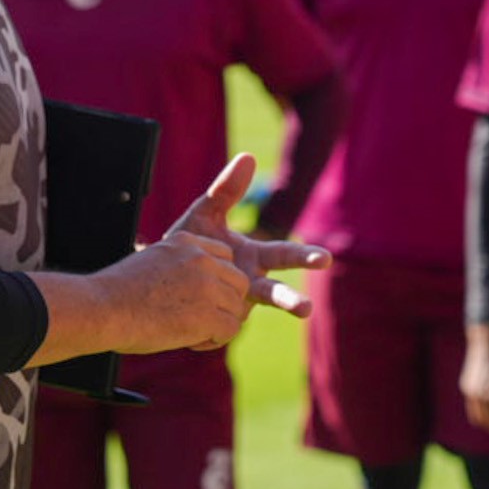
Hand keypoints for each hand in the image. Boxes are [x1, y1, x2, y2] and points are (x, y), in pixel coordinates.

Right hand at [90, 231, 255, 354]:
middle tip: (200, 319)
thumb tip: (190, 288)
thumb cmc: (115, 294)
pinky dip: (215, 340)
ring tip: (192, 334)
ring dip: (219, 323)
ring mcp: (207, 285)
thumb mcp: (151, 263)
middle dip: (224, 302)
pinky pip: (231, 329)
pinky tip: (192, 342)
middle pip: (238, 281)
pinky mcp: (208, 314)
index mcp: (185, 243)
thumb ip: (177, 269)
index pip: (224, 256)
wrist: (101, 309)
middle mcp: (200, 259)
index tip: (197, 298)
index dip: (217, 281)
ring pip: (236, 307)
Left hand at [168, 154, 330, 327]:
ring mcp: (234, 306)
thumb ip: (227, 189)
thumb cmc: (192, 239)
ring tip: (238, 332)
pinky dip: (204, 329)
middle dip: (291, 300)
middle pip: (275, 292)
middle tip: (306, 309)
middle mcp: (251, 283)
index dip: (305, 257)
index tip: (325, 260)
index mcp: (254, 257)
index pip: (284, 255)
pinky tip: (189, 328)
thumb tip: (248, 156)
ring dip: (240, 323)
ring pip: (243, 318)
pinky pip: (215, 327)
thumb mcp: (206, 212)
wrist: (162, 271)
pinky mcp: (215, 325)